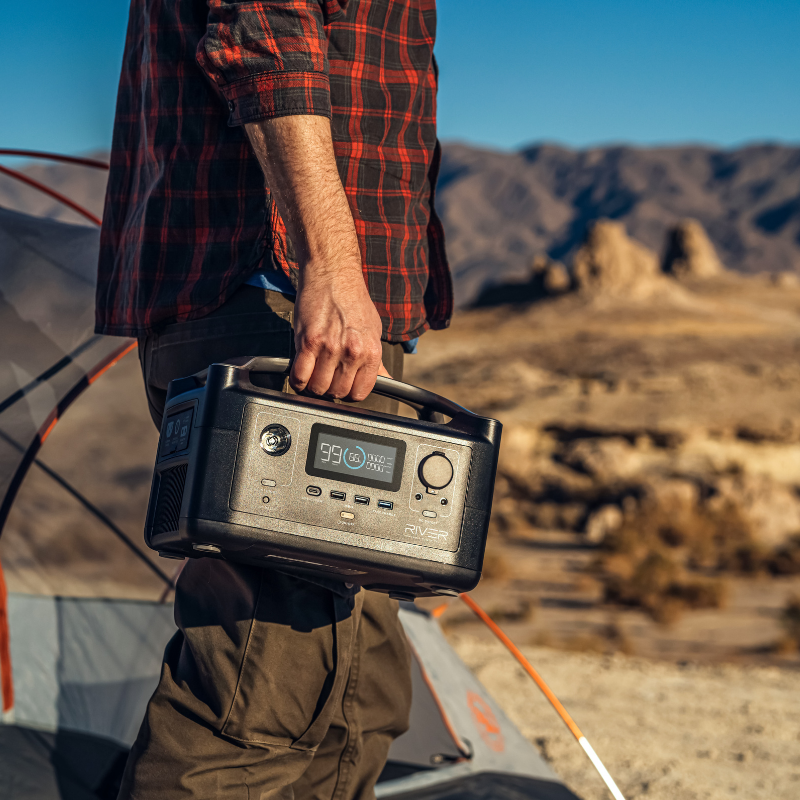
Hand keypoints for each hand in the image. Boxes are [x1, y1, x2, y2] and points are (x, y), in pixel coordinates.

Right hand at [290, 266, 384, 400]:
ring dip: (313, 386)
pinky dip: (297, 380)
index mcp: (371, 351)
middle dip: (330, 390)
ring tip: (313, 374)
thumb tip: (387, 379)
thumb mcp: (374, 330)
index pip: (360, 392)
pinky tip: (300, 373)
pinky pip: (299, 376)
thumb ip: (376, 360)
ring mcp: (329, 348)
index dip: (349, 393)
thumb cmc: (353, 300)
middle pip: (338, 392)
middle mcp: (352, 352)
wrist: (332, 274)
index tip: (343, 386)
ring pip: (318, 387)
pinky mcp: (307, 342)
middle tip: (326, 378)